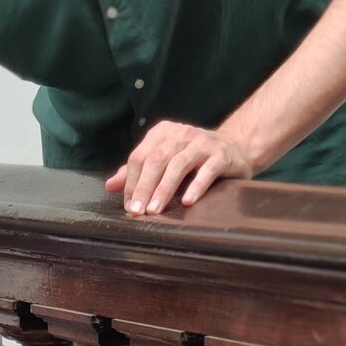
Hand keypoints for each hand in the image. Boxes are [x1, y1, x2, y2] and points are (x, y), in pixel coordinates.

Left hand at [105, 120, 252, 215]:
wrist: (235, 148)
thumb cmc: (193, 159)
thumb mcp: (163, 161)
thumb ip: (137, 172)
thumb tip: (110, 186)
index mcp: (162, 134)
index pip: (139, 157)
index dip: (131, 183)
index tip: (129, 206)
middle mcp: (181, 134)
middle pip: (156, 160)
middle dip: (144, 187)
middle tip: (137, 211)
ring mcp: (202, 143)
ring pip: (178, 165)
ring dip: (164, 189)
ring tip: (155, 210)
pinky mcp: (221, 156)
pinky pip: (206, 171)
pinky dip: (196, 186)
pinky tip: (187, 201)